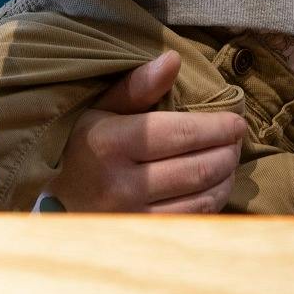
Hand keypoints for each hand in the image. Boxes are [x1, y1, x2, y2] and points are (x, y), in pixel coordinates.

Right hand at [45, 51, 245, 212]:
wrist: (56, 197)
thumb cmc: (83, 143)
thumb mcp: (101, 108)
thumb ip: (137, 86)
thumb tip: (172, 59)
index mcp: (110, 142)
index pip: (180, 134)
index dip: (216, 127)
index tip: (237, 120)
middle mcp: (121, 182)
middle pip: (197, 168)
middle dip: (227, 150)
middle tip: (237, 138)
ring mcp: (133, 214)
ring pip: (201, 197)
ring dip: (226, 176)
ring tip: (230, 157)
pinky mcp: (143, 233)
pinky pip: (193, 219)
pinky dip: (214, 199)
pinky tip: (217, 183)